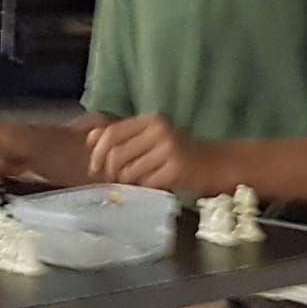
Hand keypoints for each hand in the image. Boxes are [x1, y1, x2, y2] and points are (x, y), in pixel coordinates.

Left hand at [86, 113, 221, 191]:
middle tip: (115, 180)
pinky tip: (154, 184)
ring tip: (140, 181)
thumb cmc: (178, 152)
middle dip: (110, 172)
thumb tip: (90, 138)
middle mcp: (159, 130)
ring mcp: (169, 148)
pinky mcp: (177, 168)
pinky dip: (145, 187)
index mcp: (151, 119)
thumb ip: (121, 136)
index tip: (95, 168)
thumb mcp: (150, 138)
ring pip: (128, 171)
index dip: (97, 153)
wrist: (216, 163)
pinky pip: (146, 183)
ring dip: (129, 181)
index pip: (111, 133)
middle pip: (116, 155)